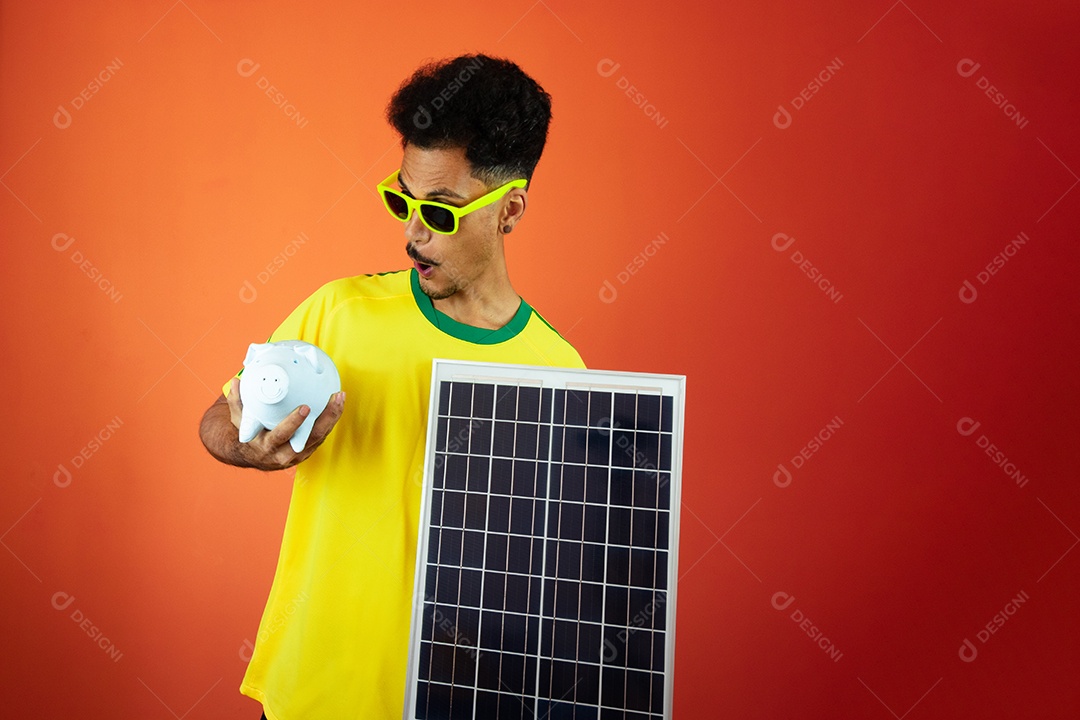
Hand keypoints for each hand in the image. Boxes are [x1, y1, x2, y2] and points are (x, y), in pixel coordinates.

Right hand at [225, 377, 344, 469]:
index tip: (305, 408)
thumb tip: (236, 381)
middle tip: (333, 398)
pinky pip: (322, 434)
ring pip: (320, 436)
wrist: (255, 456)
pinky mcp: (308, 449)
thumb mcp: (240, 421)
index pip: (281, 436)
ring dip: (333, 417)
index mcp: (267, 447)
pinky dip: (331, 419)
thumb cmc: (249, 435)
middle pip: (310, 438)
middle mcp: (285, 454)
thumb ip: (237, 402)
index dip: (293, 423)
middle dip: (325, 418)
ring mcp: (299, 454)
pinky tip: (337, 403)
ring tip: (339, 397)